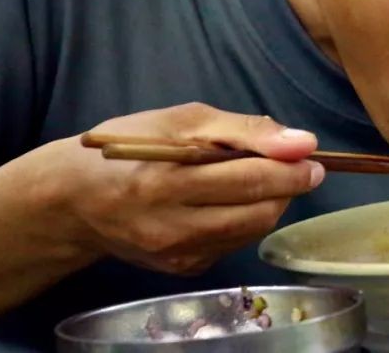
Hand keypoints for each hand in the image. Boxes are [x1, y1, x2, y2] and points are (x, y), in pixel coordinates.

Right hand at [48, 103, 324, 275]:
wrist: (75, 199)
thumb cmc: (131, 146)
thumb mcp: (184, 119)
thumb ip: (245, 130)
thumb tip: (302, 143)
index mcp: (165, 179)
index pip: (249, 179)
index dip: (291, 169)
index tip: (313, 157)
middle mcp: (170, 225)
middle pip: (258, 211)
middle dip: (288, 187)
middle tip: (300, 167)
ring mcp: (176, 254)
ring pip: (252, 230)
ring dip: (270, 203)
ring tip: (262, 178)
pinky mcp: (182, 268)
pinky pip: (234, 243)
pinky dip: (246, 220)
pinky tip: (233, 201)